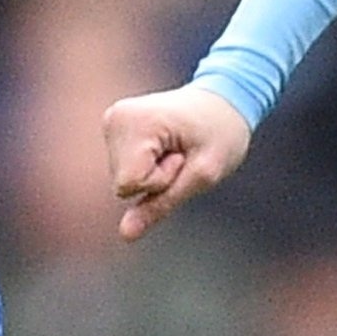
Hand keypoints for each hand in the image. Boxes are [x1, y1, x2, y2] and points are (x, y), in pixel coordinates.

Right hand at [103, 84, 251, 240]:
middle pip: (124, 182)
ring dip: (152, 172)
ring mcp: (111, 121)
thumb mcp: (202, 176)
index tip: (184, 157)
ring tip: (176, 148)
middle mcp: (115, 118)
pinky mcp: (113, 127)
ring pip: (123, 179)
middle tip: (183, 153)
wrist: (225, 100)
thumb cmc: (221, 134)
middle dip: (156, 178)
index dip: (161, 181)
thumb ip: (160, 205)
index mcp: (136, 123)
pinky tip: (165, 146)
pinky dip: (146, 165)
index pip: (130, 184)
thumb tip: (125, 234)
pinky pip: (124, 169)